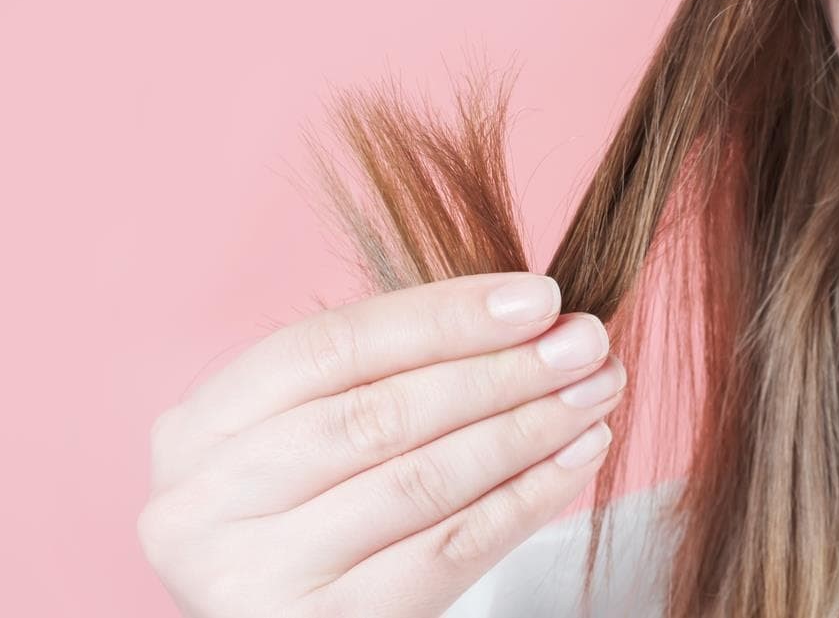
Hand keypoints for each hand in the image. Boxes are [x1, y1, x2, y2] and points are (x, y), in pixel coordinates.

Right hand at [137, 272, 624, 617]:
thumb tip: (531, 320)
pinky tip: (573, 460)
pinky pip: (446, 555)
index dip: (442, 317)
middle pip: (380, 413)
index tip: (537, 298)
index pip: (330, 347)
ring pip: (420, 481)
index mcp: (200, 427)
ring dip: (525, 430)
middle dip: (500, 372)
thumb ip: (392, 372)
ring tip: (593, 393)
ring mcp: (254, 574)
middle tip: (585, 345)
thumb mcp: (308, 429)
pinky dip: (522, 500)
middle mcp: (207, 500)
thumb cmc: (305, 500)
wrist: (278, 614)